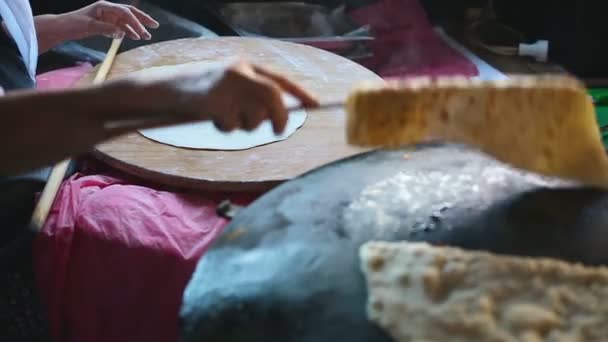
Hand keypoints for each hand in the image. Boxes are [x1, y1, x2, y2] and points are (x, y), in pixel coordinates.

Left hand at [61, 1, 158, 39]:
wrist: (63, 27)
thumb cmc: (74, 23)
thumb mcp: (89, 26)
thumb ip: (105, 28)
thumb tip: (120, 32)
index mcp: (104, 6)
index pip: (124, 12)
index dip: (135, 21)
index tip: (142, 31)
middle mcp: (108, 10)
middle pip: (130, 13)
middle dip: (142, 19)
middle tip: (154, 26)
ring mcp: (108, 17)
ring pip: (127, 21)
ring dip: (136, 28)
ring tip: (145, 37)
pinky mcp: (106, 24)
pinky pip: (121, 27)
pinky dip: (127, 32)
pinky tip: (132, 37)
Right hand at [149, 61, 319, 133]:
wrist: (164, 89)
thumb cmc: (199, 91)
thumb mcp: (228, 84)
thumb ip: (252, 94)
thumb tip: (280, 115)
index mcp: (245, 66)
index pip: (280, 80)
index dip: (301, 92)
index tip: (317, 105)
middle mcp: (240, 71)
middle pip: (274, 98)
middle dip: (279, 118)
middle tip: (278, 130)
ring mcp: (228, 86)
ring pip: (255, 116)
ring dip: (246, 125)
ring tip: (226, 117)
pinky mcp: (216, 102)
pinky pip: (233, 125)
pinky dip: (226, 127)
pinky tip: (211, 116)